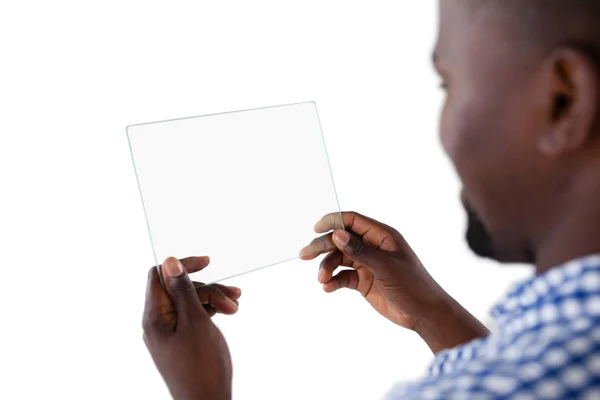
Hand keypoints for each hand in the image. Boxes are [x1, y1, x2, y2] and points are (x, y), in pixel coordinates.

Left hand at [143, 257, 232, 399]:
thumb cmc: (201, 368)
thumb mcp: (195, 323)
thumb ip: (183, 291)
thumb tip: (169, 261)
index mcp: (154, 317)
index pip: (160, 276)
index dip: (182, 266)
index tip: (207, 263)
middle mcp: (158, 323)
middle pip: (180, 289)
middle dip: (208, 289)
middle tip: (233, 298)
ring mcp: (170, 332)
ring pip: (190, 302)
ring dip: (214, 300)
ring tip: (235, 307)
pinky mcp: (181, 340)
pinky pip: (193, 316)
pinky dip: (210, 311)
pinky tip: (227, 312)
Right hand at [300, 212, 487, 352]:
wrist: (424, 313)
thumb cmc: (413, 285)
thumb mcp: (386, 266)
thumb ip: (360, 251)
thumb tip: (337, 234)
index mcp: (382, 236)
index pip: (352, 221)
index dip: (333, 222)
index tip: (315, 229)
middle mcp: (372, 247)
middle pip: (341, 240)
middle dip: (322, 247)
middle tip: (303, 255)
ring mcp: (367, 264)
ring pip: (339, 259)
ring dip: (327, 267)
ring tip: (322, 280)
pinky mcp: (363, 281)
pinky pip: (343, 276)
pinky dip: (333, 281)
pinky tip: (327, 288)